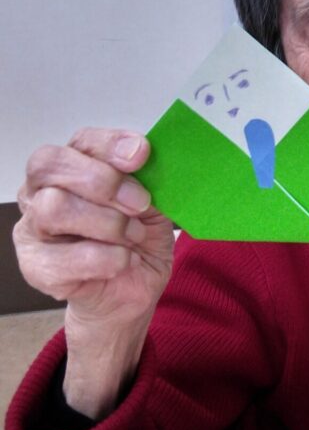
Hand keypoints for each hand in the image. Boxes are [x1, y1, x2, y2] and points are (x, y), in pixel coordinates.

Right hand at [14, 128, 174, 416]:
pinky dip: (106, 259)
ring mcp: (32, 229)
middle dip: (104, 182)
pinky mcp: (36, 267)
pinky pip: (66, 258)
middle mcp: (42, 191)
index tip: (142, 154)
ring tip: (132, 236)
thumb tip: (148, 155)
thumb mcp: (154, 202)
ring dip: (108, 223)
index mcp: (72, 166)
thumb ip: (147, 176)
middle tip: (140, 203)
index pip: (79, 141)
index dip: (110, 144)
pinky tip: (122, 261)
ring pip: (54, 208)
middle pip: (51, 166)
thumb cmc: (136, 239)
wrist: (133, 288)